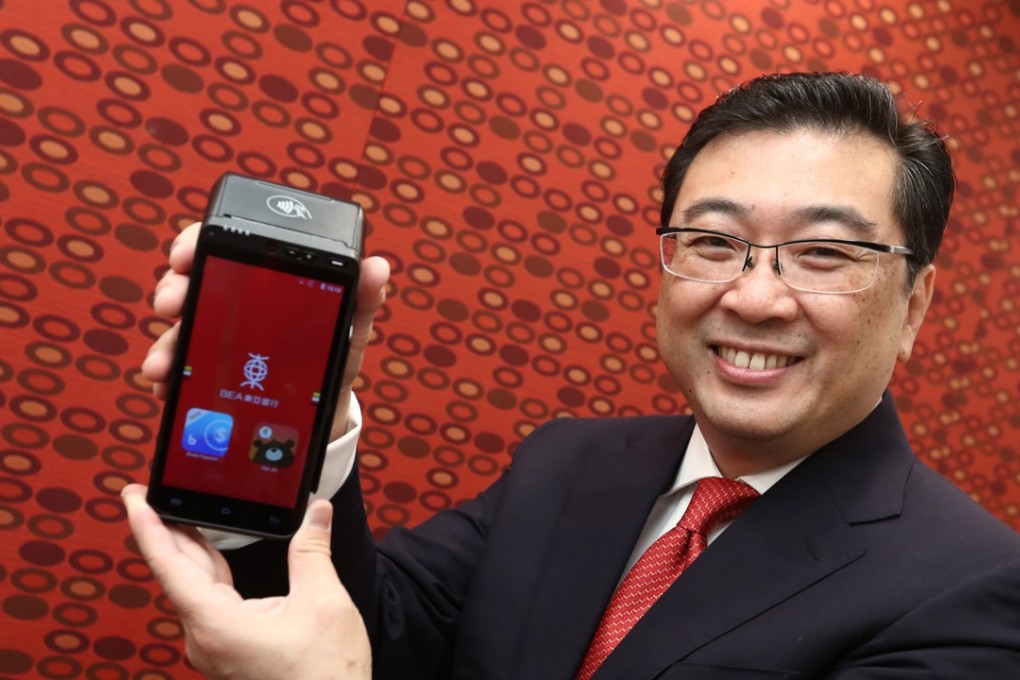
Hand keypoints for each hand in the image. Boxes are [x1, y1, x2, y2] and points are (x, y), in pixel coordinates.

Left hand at [122, 484, 370, 679]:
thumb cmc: (325, 672)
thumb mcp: (323, 601)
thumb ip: (311, 550)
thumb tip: (316, 512)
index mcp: (217, 624)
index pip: (170, 566)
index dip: (149, 527)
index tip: (133, 499)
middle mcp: (205, 638)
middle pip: (178, 573)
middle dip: (167, 529)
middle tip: (152, 492)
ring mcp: (215, 646)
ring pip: (194, 587)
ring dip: (190, 548)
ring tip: (180, 512)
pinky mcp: (228, 649)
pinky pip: (209, 601)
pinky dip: (208, 570)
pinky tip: (213, 552)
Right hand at [142, 222, 389, 440]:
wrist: (324, 408)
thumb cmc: (334, 355)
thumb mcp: (350, 328)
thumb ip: (362, 298)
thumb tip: (378, 267)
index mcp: (263, 280)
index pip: (223, 245)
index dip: (197, 241)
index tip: (184, 254)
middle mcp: (232, 301)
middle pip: (189, 281)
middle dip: (173, 288)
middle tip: (172, 304)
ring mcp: (215, 336)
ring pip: (179, 328)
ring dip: (167, 344)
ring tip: (165, 364)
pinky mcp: (208, 370)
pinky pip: (182, 369)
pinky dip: (172, 378)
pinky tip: (169, 387)